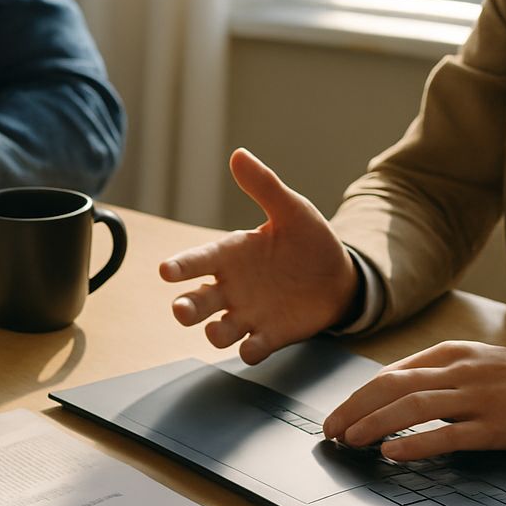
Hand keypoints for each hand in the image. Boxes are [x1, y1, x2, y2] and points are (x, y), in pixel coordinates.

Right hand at [160, 149, 358, 363]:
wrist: (339, 277)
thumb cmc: (307, 241)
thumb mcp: (291, 210)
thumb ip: (264, 187)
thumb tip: (238, 155)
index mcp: (230, 255)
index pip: (197, 261)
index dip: (180, 266)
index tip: (166, 271)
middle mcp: (231, 288)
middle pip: (197, 303)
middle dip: (186, 308)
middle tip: (181, 310)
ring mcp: (248, 314)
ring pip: (219, 330)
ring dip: (214, 333)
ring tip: (217, 331)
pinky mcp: (270, 335)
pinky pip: (252, 348)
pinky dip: (249, 350)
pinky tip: (253, 346)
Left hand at [323, 342, 505, 459]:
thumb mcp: (473, 361)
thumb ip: (433, 373)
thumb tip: (386, 393)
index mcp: (450, 354)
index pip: (390, 374)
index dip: (357, 397)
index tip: (337, 416)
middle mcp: (460, 372)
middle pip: (392, 387)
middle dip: (354, 410)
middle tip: (331, 431)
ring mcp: (478, 399)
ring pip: (413, 407)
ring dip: (375, 424)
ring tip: (351, 440)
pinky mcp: (496, 426)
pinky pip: (448, 435)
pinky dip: (416, 444)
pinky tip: (393, 453)